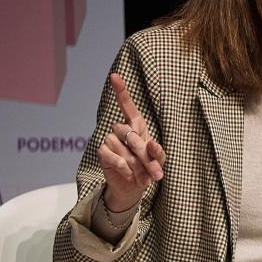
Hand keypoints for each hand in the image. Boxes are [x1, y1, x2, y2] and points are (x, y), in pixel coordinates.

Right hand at [99, 72, 166, 211]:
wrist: (134, 186)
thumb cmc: (148, 168)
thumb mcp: (159, 160)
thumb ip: (158, 152)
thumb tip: (152, 144)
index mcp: (136, 125)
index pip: (127, 105)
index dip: (121, 91)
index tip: (115, 75)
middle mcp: (121, 129)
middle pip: (132, 135)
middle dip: (146, 156)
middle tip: (158, 175)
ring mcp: (109, 139)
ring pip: (123, 148)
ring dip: (137, 166)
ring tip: (145, 178)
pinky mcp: (102, 152)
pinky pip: (114, 157)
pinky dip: (125, 168)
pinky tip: (130, 175)